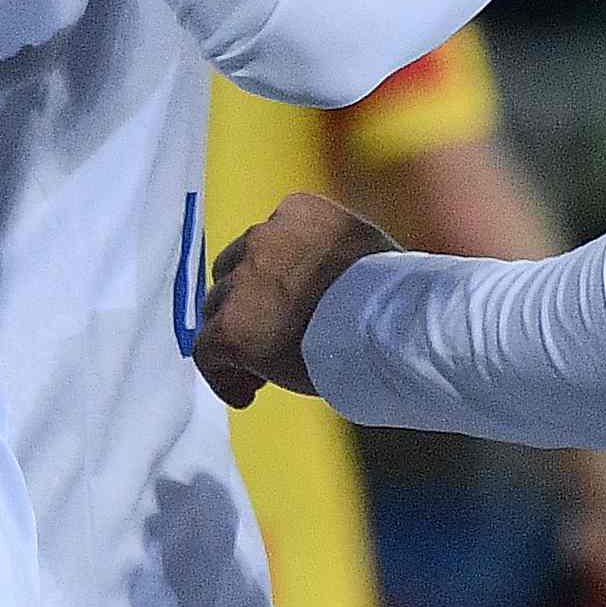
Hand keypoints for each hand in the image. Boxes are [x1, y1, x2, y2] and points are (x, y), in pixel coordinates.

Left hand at [197, 192, 390, 405]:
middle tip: (271, 342)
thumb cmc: (398, 299)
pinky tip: (246, 394)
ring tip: (259, 374)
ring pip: (218, 310)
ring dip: (236, 338)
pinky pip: (207, 352)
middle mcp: (265, 236)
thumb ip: (332, 256)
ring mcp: (245, 282)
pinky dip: (222, 375)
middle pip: (234, 272)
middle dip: (246, 305)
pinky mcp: (232, 327)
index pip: (267, 242)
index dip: (269, 280)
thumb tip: (321, 287)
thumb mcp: (366, 252)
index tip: (289, 310)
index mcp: (299, 211)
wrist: (397, 328)